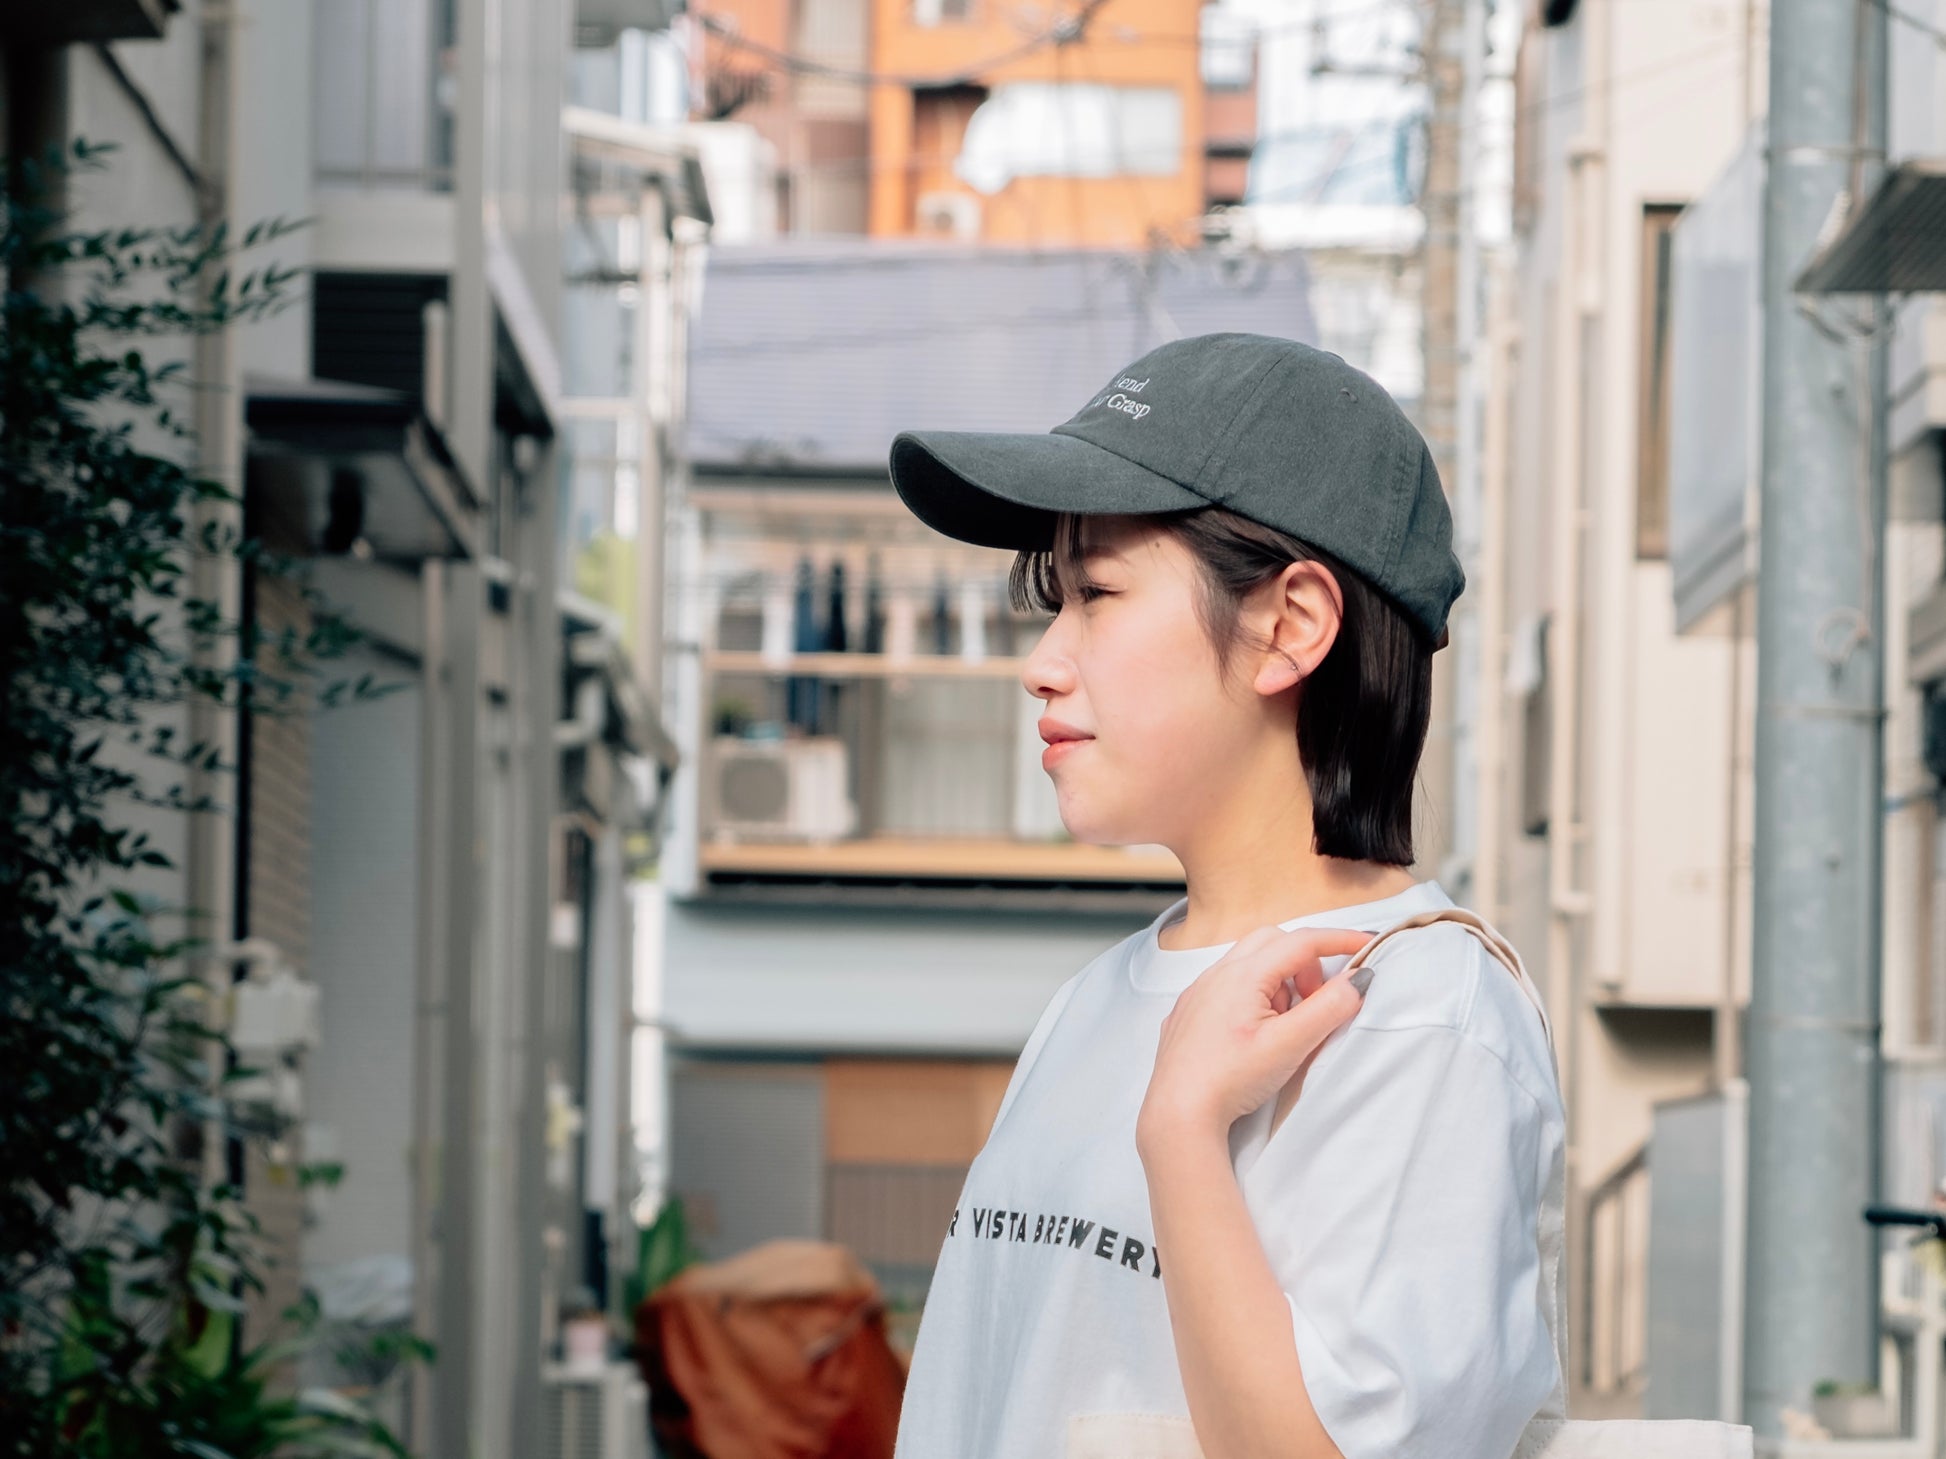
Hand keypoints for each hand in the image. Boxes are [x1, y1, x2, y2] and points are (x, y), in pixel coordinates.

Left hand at [1136, 926, 1371, 1156]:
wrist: (1177, 1112)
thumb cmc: (1230, 1079)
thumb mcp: (1289, 1045)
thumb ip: (1328, 1009)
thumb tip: (1358, 979)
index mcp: (1243, 974)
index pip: (1302, 941)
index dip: (1340, 939)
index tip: (1367, 944)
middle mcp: (1216, 974)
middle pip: (1273, 942)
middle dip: (1304, 963)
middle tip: (1317, 1001)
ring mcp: (1197, 992)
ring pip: (1248, 963)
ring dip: (1277, 981)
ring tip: (1283, 1025)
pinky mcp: (1188, 1013)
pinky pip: (1226, 985)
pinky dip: (1252, 995)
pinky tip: (1253, 1034)